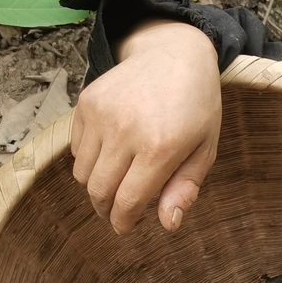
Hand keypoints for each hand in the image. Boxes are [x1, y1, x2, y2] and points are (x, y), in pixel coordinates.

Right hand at [72, 20, 220, 233]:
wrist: (174, 54)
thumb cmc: (197, 107)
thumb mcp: (205, 149)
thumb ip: (185, 187)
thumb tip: (168, 224)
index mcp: (160, 148)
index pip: (127, 201)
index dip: (122, 221)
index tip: (124, 228)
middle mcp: (125, 131)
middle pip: (98, 191)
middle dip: (106, 208)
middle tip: (117, 211)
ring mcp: (102, 114)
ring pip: (82, 173)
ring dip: (96, 184)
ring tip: (118, 179)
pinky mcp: (86, 102)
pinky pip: (76, 148)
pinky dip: (89, 159)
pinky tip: (112, 151)